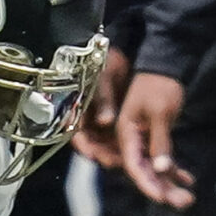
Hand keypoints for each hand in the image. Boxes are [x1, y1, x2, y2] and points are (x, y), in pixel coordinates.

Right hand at [72, 44, 133, 167]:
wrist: (114, 53)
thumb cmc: (100, 62)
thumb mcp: (102, 80)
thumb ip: (103, 101)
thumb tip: (104, 121)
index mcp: (77, 113)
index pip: (77, 137)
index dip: (86, 148)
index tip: (96, 156)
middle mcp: (87, 122)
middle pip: (94, 146)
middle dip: (107, 156)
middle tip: (122, 163)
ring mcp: (100, 124)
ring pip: (107, 146)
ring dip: (118, 154)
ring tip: (133, 160)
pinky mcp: (113, 123)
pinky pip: (118, 140)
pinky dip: (126, 146)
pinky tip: (139, 150)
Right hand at [116, 70, 192, 206]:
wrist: (163, 65)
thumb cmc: (158, 85)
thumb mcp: (160, 112)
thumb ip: (159, 141)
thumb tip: (162, 168)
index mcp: (126, 133)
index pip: (134, 165)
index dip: (147, 184)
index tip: (162, 198)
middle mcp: (130, 141)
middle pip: (144, 172)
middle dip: (163, 190)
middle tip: (184, 203)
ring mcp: (142, 141)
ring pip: (154, 169)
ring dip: (170, 184)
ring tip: (189, 199)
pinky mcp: (153, 138)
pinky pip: (162, 160)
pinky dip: (174, 170)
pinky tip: (189, 180)